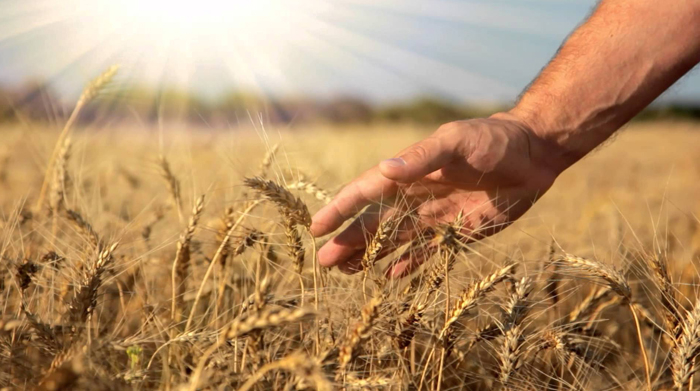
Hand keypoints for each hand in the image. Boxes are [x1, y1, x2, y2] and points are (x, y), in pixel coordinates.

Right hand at [310, 112, 565, 277]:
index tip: (316, 228)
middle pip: (373, 222)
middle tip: (323, 262)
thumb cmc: (492, 140)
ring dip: (368, 254)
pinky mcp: (456, 232)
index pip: (365, 192)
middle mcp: (416, 196)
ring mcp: (435, 216)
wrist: (533, 154)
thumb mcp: (456, 142)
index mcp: (409, 172)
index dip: (340, 209)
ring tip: (344, 272)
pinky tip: (388, 276)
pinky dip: (406, 263)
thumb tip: (384, 170)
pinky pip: (425, 252)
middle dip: (348, 241)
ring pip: (393, 240)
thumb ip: (422, 157)